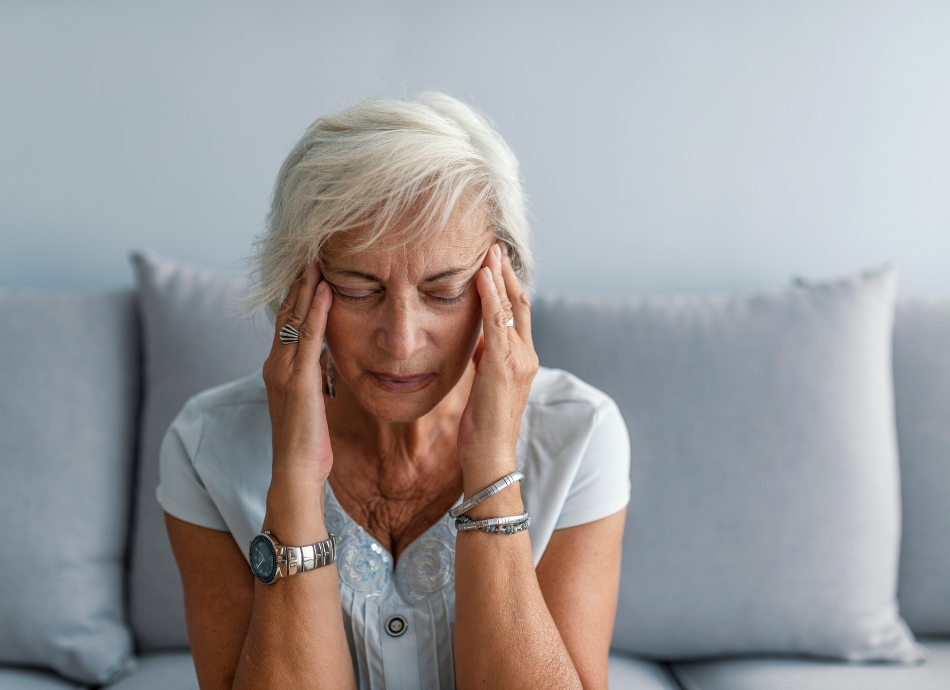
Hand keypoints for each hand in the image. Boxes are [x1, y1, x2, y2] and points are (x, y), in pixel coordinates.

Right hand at [262, 264, 333, 486]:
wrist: (296, 470)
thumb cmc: (308, 441)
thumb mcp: (311, 400)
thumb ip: (313, 375)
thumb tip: (323, 357)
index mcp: (279, 368)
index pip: (287, 322)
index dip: (297, 294)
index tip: (309, 269)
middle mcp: (275, 364)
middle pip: (287, 313)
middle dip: (299, 282)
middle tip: (311, 252)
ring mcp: (283, 371)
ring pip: (295, 319)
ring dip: (306, 288)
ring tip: (317, 260)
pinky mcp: (297, 380)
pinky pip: (309, 338)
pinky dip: (317, 311)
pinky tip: (325, 290)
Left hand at [457, 242, 538, 492]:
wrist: (490, 456)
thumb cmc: (483, 426)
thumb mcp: (484, 384)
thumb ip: (486, 358)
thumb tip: (478, 338)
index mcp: (522, 359)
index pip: (519, 313)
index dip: (509, 285)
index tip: (496, 261)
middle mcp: (527, 356)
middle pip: (522, 303)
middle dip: (508, 273)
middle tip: (495, 245)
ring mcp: (519, 360)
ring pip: (513, 308)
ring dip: (500, 276)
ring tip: (489, 250)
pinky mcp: (505, 366)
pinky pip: (498, 323)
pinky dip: (491, 297)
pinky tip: (482, 277)